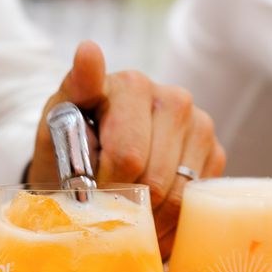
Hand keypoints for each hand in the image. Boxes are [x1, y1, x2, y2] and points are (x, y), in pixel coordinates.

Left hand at [29, 41, 225, 257]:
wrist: (89, 164)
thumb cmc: (69, 146)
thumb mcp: (57, 124)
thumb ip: (73, 90)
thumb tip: (88, 49)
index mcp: (132, 85)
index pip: (128, 155)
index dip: (108, 186)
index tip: (89, 196)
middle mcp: (174, 99)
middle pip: (156, 179)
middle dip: (126, 207)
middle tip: (104, 215)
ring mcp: (199, 126)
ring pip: (179, 195)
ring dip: (149, 220)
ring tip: (125, 223)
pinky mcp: (215, 153)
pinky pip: (196, 202)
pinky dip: (170, 223)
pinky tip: (148, 221)